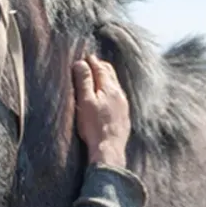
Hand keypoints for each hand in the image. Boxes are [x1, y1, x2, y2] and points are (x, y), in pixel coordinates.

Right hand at [72, 54, 130, 168]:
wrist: (110, 149)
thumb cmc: (94, 126)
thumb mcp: (85, 102)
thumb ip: (84, 81)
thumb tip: (81, 63)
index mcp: (109, 88)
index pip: (101, 68)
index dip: (92, 61)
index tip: (86, 56)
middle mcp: (119, 94)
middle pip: (111, 74)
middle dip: (101, 67)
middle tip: (92, 63)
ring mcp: (123, 105)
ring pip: (115, 85)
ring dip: (107, 79)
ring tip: (99, 77)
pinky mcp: (124, 116)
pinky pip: (118, 97)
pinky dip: (111, 91)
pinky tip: (108, 97)